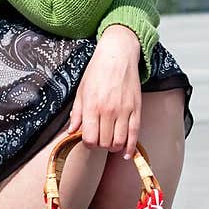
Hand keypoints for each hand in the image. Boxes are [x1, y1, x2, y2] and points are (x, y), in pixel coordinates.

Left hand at [68, 26, 141, 156]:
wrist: (118, 55)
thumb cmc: (97, 71)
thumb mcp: (81, 90)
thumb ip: (77, 113)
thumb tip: (71, 131)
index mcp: (91, 106)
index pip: (89, 138)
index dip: (87, 143)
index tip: (88, 139)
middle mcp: (108, 110)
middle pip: (104, 143)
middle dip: (100, 145)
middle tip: (99, 140)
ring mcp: (124, 111)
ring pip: (119, 142)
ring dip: (113, 147)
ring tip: (110, 143)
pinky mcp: (136, 109)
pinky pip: (134, 134)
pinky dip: (130, 147)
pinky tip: (125, 152)